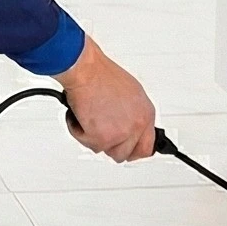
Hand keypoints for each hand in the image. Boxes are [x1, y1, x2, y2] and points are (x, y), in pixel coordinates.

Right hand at [58, 37, 156, 161]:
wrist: (87, 71)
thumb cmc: (104, 76)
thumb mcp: (131, 94)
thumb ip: (133, 115)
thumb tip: (130, 127)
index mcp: (146, 115)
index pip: (147, 146)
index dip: (134, 150)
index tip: (128, 151)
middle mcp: (136, 126)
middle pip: (125, 154)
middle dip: (111, 146)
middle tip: (100, 133)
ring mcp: (120, 134)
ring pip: (105, 151)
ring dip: (94, 138)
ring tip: (91, 117)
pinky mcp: (101, 138)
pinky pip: (88, 144)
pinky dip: (80, 132)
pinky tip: (81, 116)